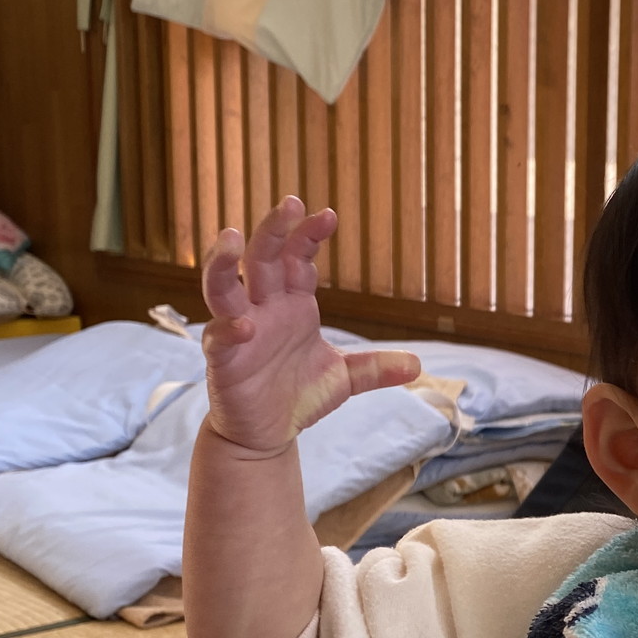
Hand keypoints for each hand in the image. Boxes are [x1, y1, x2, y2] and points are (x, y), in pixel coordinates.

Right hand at [201, 197, 419, 453]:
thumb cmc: (298, 396)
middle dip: (273, 229)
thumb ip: (376, 368)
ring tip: (232, 236)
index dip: (308, 235)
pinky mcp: (224, 360)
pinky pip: (220, 336)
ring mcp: (240, 330)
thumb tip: (418, 365)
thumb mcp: (345, 380)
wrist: (267, 433)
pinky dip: (229, 328)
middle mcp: (264, 308)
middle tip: (290, 203)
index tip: (327, 215)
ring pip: (223, 286)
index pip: (296, 258)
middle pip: (261, 258)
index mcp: (292, 304)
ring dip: (224, 261)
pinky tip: (245, 325)